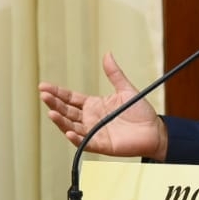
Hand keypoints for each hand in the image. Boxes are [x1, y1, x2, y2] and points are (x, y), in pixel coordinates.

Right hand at [40, 52, 167, 160]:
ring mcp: (94, 132)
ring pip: (72, 126)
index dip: (57, 92)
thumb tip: (107, 54)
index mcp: (94, 105)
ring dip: (60, 120)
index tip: (43, 86)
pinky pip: (86, 142)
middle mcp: (90, 119)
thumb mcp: (126, 89)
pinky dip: (76, 138)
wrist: (155, 130)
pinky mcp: (102, 145)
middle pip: (67, 111)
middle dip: (54, 103)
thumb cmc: (140, 112)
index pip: (70, 98)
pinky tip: (68, 131)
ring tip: (51, 112)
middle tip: (43, 95)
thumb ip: (114, 74)